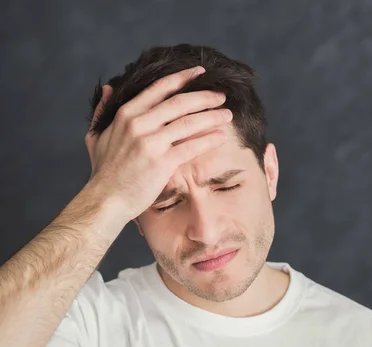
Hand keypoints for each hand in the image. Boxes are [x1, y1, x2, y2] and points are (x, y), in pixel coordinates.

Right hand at [84, 67, 232, 218]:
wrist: (106, 200)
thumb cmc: (103, 173)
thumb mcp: (96, 136)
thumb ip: (103, 111)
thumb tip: (108, 88)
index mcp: (126, 114)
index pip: (159, 88)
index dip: (182, 78)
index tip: (200, 73)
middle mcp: (139, 124)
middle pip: (179, 102)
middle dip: (204, 97)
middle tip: (221, 95)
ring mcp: (151, 142)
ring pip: (189, 122)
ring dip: (212, 116)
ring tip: (227, 115)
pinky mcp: (162, 162)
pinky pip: (191, 146)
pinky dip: (209, 140)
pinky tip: (221, 137)